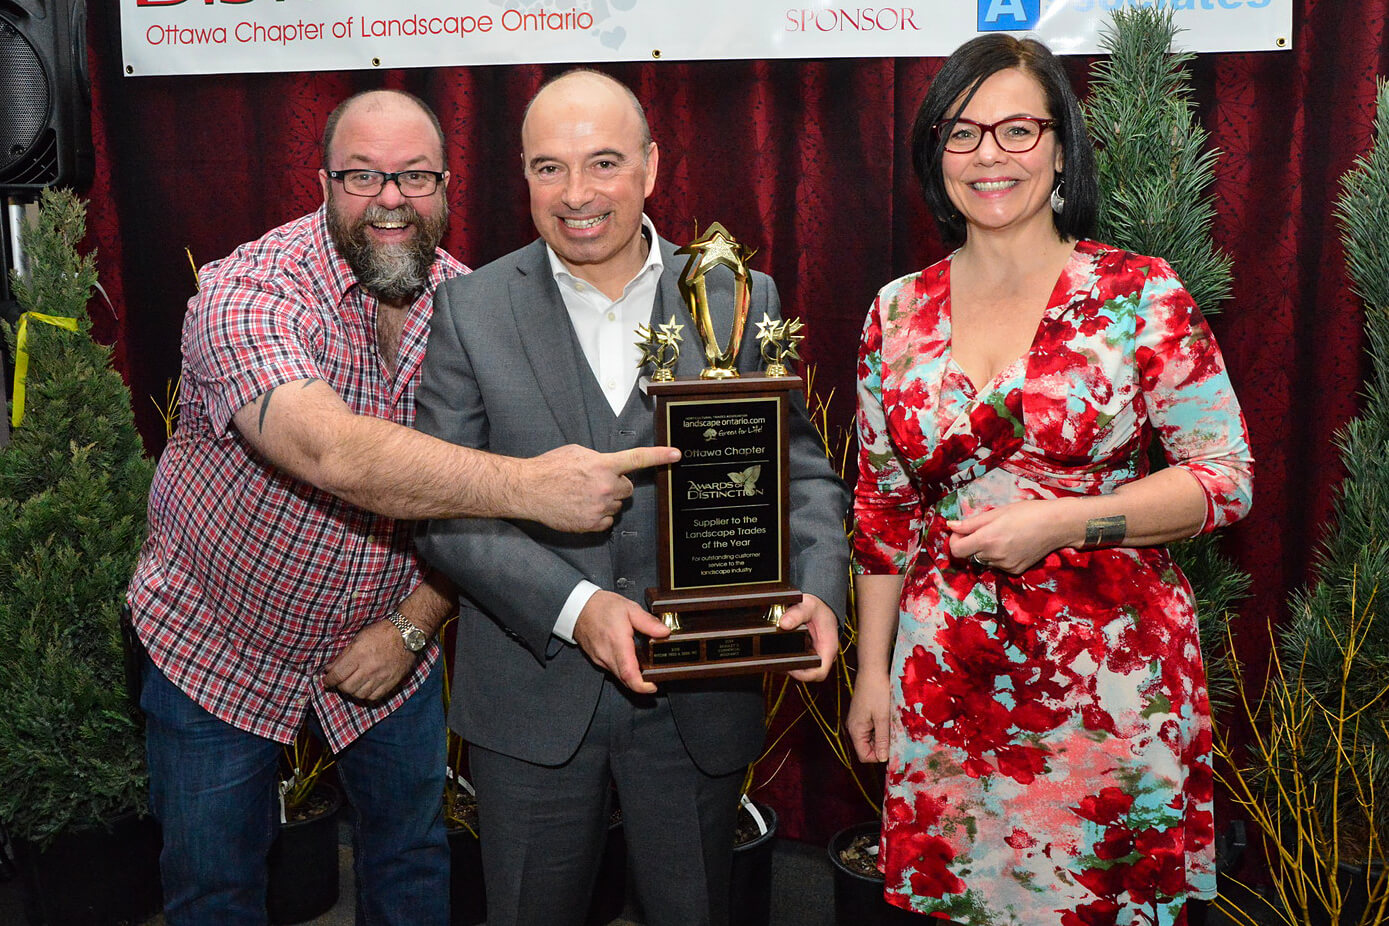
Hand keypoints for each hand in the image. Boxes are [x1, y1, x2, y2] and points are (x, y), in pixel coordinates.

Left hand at [323, 620, 416, 701]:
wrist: (407, 635)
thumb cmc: (381, 633)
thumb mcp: (358, 638)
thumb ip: (343, 655)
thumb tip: (329, 669)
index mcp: (359, 655)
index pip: (337, 675)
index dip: (329, 680)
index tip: (327, 681)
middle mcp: (369, 668)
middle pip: (346, 687)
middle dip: (340, 686)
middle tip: (341, 681)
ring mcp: (381, 677)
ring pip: (359, 694)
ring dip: (353, 691)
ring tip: (353, 684)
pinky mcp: (390, 683)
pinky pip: (373, 697)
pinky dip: (366, 694)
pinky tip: (365, 687)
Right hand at [525, 445, 680, 532]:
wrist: (528, 489)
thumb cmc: (549, 468)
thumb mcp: (576, 452)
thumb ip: (599, 459)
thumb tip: (608, 466)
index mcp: (603, 465)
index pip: (637, 459)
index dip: (659, 456)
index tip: (676, 454)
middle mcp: (605, 486)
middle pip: (628, 489)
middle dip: (617, 486)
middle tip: (597, 484)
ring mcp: (600, 507)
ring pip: (617, 506)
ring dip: (606, 501)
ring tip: (583, 496)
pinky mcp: (592, 524)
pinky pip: (607, 522)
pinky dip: (598, 517)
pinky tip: (581, 509)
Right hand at [571, 590, 670, 694]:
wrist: (579, 607)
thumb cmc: (602, 606)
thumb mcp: (629, 608)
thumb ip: (648, 622)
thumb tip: (664, 632)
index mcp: (617, 642)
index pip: (629, 673)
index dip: (642, 686)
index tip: (653, 686)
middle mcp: (607, 655)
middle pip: (626, 680)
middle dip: (642, 682)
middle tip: (655, 676)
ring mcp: (600, 659)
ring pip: (619, 676)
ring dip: (633, 676)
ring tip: (645, 667)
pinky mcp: (597, 660)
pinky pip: (613, 670)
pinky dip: (624, 670)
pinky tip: (631, 659)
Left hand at [778, 593, 838, 682]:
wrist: (823, 604)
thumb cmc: (819, 607)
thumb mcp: (808, 606)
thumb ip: (796, 614)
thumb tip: (784, 624)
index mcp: (828, 648)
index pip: (820, 672)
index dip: (804, 675)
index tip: (789, 667)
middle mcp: (824, 655)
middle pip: (810, 674)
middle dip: (793, 671)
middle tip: (777, 663)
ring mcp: (817, 655)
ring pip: (804, 669)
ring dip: (790, 666)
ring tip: (776, 658)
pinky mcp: (810, 653)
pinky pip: (801, 662)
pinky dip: (790, 660)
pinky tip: (779, 653)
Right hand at [847, 669, 891, 762]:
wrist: (872, 670)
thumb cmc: (877, 691)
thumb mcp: (882, 717)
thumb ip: (882, 739)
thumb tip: (882, 759)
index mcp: (856, 730)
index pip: (864, 756)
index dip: (879, 756)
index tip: (893, 749)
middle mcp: (854, 728)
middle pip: (867, 748)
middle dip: (882, 746)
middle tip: (896, 737)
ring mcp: (858, 721)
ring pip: (870, 739)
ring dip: (883, 737)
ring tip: (893, 727)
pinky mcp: (862, 715)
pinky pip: (871, 729)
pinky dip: (881, 729)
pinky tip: (889, 720)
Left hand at [946, 499, 1068, 573]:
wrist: (1057, 525)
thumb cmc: (1028, 513)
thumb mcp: (997, 512)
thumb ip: (972, 523)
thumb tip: (950, 526)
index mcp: (987, 539)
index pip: (957, 550)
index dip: (955, 540)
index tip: (961, 531)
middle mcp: (994, 556)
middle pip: (970, 554)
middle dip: (972, 543)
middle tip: (986, 529)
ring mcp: (1005, 565)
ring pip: (984, 559)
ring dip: (986, 549)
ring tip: (1004, 535)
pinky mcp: (1015, 570)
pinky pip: (998, 564)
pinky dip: (999, 555)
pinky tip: (1013, 544)